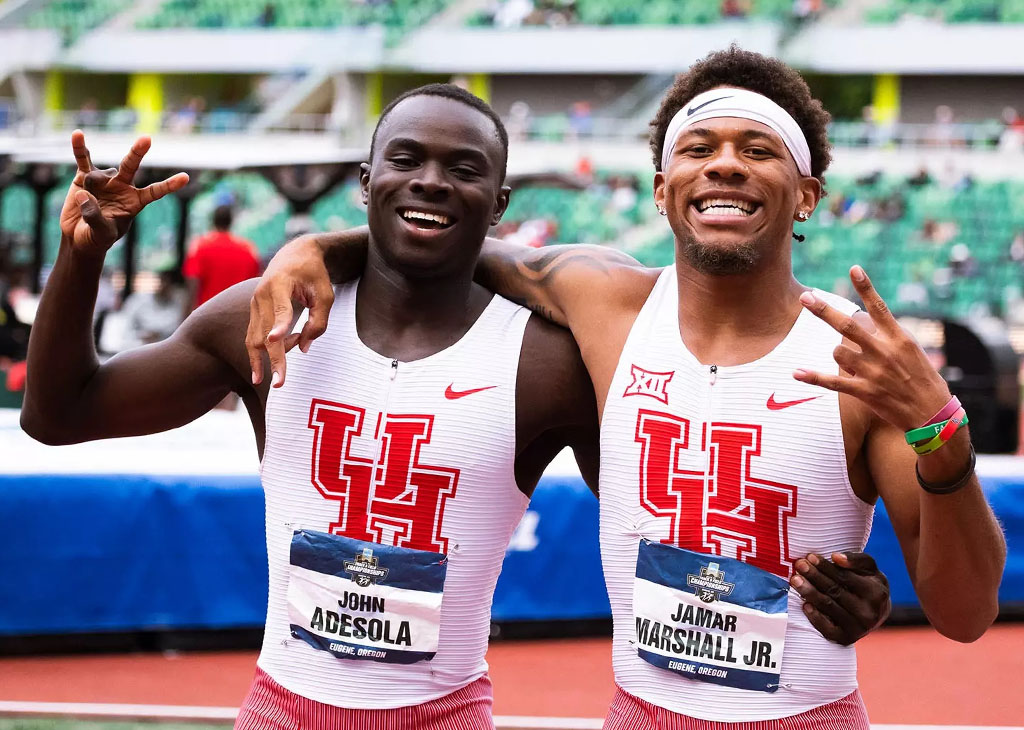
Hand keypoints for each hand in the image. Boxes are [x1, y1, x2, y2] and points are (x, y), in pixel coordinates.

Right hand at [60, 130, 187, 256]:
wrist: (79, 237)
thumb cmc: (96, 239)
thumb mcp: (101, 234)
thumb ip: (95, 217)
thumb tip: (84, 194)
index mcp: (135, 202)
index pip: (155, 192)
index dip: (169, 185)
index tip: (185, 177)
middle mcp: (123, 187)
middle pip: (131, 165)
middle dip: (138, 152)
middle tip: (147, 138)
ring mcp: (105, 180)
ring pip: (98, 175)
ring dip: (90, 187)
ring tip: (85, 202)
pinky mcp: (84, 177)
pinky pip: (83, 159)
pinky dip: (79, 147)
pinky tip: (77, 134)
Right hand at [245, 235, 334, 386]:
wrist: (295, 254)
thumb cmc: (314, 274)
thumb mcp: (325, 295)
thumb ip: (318, 322)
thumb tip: (304, 349)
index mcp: (281, 283)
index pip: (281, 309)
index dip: (279, 325)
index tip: (276, 340)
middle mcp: (262, 294)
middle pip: (266, 332)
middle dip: (273, 358)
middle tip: (280, 383)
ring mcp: (254, 303)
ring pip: (255, 337)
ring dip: (265, 358)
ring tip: (270, 380)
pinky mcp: (254, 311)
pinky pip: (253, 336)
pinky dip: (260, 352)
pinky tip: (262, 370)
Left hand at [791, 551, 890, 644]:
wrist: (877, 613)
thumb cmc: (869, 584)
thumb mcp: (870, 569)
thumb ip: (857, 560)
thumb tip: (836, 557)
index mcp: (876, 593)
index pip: (845, 577)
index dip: (826, 567)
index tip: (810, 556)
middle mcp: (869, 613)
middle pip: (835, 591)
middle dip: (815, 576)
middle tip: (799, 565)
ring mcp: (858, 628)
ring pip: (829, 607)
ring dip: (810, 592)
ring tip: (795, 580)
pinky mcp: (847, 639)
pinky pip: (828, 629)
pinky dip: (816, 617)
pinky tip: (804, 605)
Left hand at [793, 266, 949, 430]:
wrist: (933, 413)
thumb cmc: (922, 378)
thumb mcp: (912, 350)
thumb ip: (888, 334)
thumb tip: (867, 320)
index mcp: (898, 337)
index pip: (879, 307)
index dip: (866, 287)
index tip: (854, 269)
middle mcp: (884, 351)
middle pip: (847, 325)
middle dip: (823, 310)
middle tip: (805, 297)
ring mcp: (872, 371)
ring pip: (837, 352)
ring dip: (838, 354)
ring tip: (854, 363)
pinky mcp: (864, 391)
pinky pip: (832, 382)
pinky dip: (813, 377)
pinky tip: (796, 373)